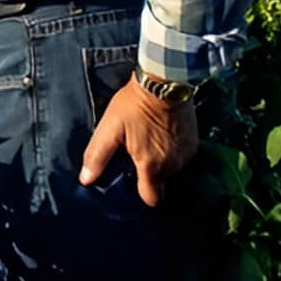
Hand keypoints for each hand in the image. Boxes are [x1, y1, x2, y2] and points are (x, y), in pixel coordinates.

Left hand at [79, 77, 198, 206]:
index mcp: (152, 166)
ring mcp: (186, 154)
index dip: (141, 192)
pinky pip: (181, 155)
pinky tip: (160, 132)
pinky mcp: (194, 142)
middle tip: (135, 150)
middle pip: (160, 182)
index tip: (131, 179)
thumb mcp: (110, 128)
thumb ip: (98, 156)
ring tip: (147, 138)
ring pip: (171, 168)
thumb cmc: (133, 105)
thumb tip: (86, 179)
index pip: (151, 198)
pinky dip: (171, 148)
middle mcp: (173, 165)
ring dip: (160, 159)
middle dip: (148, 171)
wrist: (163, 81)